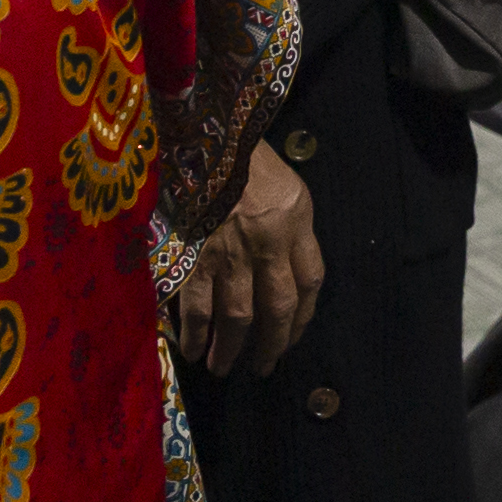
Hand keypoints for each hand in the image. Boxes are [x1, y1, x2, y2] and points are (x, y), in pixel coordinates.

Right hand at [175, 142, 325, 375]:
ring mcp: (229, 251)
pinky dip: (193, 332)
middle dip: (272, 344)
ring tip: (222, 368)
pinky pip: (196, 305)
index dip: (303, 317)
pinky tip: (191, 349)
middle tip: (262, 367)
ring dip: (230, 348)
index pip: (311, 281)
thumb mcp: (285, 187)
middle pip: (278, 307)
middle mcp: (268, 241)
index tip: (292, 335)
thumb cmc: (243, 156)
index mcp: (295, 220)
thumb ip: (292, 230)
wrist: (197, 133)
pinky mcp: (193, 254)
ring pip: (237, 315)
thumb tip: (287, 275)